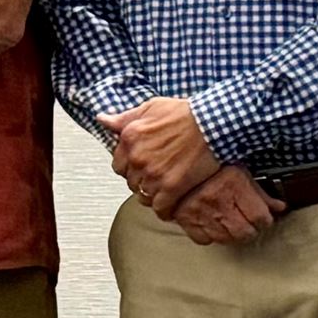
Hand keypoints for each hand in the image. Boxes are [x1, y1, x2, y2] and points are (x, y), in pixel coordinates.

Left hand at [98, 96, 219, 213]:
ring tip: (164, 192)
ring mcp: (154, 174)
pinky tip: (171, 206)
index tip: (141, 168)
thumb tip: (103, 120)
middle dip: (142, 182)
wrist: (213, 123)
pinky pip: (161, 208)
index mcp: (130, 138)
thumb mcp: (151, 107)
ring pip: (144, 196)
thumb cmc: (186, 113)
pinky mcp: (172, 187)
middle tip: (156, 179)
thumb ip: (124, 118)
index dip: (130, 168)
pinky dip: (165, 210)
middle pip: (131, 182)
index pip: (118, 165)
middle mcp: (138, 158)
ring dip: (153, 196)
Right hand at [167, 165, 284, 245]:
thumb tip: (280, 207)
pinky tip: (212, 226)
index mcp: (234, 185)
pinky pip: (203, 239)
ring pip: (225, 239)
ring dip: (231, 235)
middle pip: (244, 232)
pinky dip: (209, 235)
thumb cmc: (212, 166)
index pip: (261, 217)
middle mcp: (218, 200)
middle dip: (250, 230)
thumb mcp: (239, 171)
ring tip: (231, 225)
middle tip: (248, 224)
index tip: (262, 218)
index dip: (265, 220)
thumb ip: (260, 192)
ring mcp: (200, 211)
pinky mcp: (185, 219)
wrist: (176, 159)